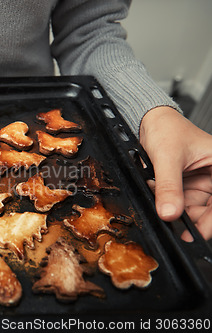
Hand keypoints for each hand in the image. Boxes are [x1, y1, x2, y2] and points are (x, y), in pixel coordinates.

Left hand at [140, 106, 211, 240]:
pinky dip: (166, 203)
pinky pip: (178, 204)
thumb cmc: (167, 129)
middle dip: (187, 217)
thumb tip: (169, 213)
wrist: (149, 122)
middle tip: (169, 220)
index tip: (194, 234)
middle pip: (208, 211)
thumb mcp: (167, 158)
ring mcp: (201, 185)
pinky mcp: (185, 188)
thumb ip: (168, 186)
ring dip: (174, 208)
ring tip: (157, 192)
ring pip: (191, 211)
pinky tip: (155, 190)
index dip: (210, 222)